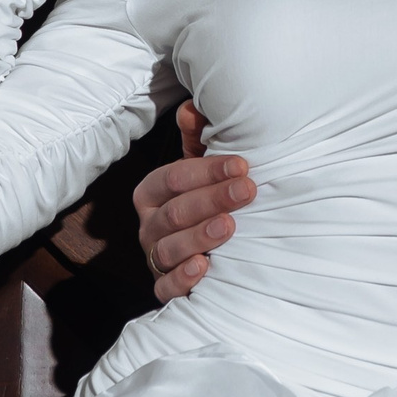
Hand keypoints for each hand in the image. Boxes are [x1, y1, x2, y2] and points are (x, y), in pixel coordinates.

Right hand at [136, 101, 253, 302]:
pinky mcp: (164, 286)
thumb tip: (191, 109)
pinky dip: (182, 279)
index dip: (206, 171)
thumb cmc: (207, 199)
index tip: (242, 165)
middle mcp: (149, 225)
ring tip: (229, 226)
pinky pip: (165, 288)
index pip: (173, 178)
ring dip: (199, 236)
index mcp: (153, 192)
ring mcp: (155, 257)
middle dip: (212, 199)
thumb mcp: (204, 169)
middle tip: (247, 190)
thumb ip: (198, 138)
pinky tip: (203, 268)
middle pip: (174, 212)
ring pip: (169, 248)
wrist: (212, 246)